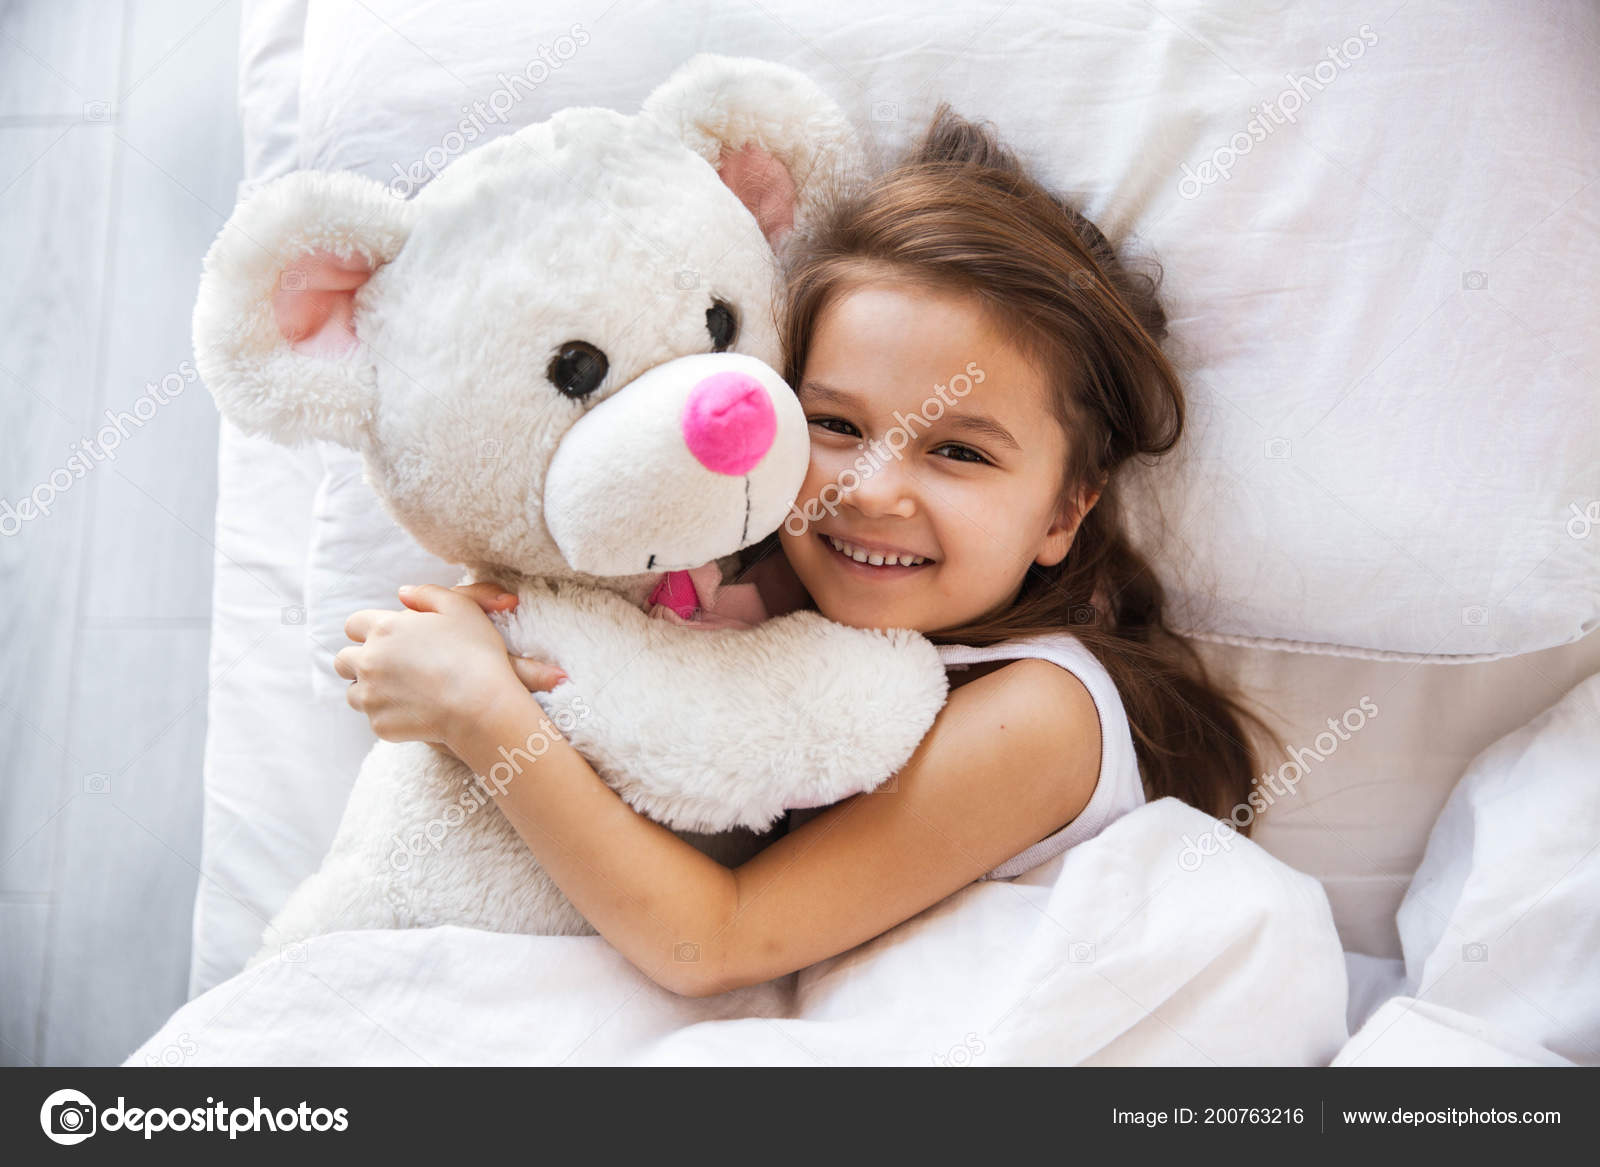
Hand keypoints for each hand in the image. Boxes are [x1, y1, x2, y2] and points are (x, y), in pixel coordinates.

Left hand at [334, 583, 560, 746]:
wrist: (482, 706)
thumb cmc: (475, 654)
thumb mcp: (461, 608)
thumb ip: (427, 593)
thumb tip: (403, 593)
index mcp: (384, 629)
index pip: (353, 625)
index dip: (368, 630)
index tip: (387, 639)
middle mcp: (369, 661)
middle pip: (344, 660)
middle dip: (360, 661)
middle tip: (389, 667)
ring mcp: (370, 696)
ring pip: (353, 692)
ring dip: (369, 690)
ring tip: (400, 692)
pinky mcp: (379, 724)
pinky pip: (374, 718)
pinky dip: (388, 715)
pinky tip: (413, 712)